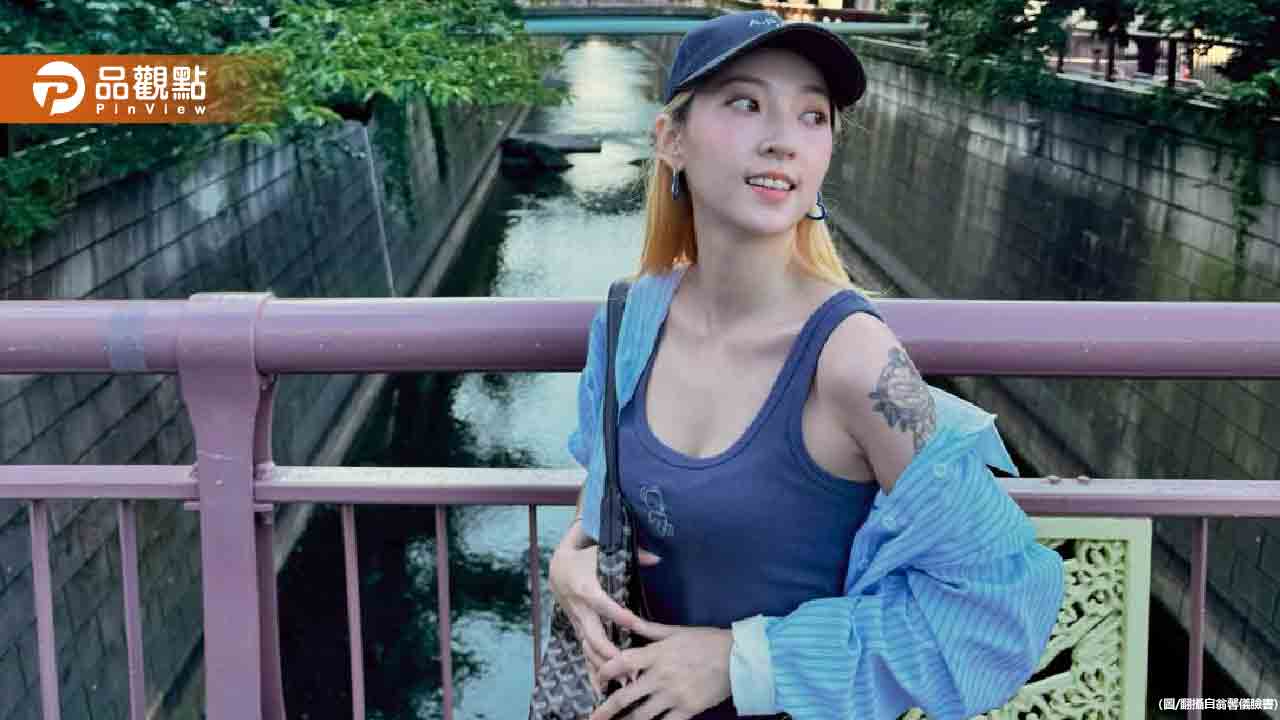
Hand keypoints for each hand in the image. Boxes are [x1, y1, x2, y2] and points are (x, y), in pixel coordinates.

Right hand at [549, 520, 661, 694]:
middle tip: (628, 667)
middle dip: (609, 652)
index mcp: (585, 586)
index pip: (602, 603)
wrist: (557, 564)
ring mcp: (577, 620)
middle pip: (592, 633)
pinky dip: (591, 669)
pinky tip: (599, 688)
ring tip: (622, 681)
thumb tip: (657, 559)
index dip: (617, 614)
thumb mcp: (604, 547)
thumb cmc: (585, 554)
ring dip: (603, 665)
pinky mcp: (577, 627)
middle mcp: (579, 607)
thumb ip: (633, 553)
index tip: (635, 624)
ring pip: (587, 646)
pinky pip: (583, 650)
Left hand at [589, 620, 732, 719]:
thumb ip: (648, 628)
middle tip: (592, 718)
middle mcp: (661, 677)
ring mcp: (673, 696)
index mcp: (657, 654)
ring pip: (641, 716)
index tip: (597, 678)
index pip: (622, 662)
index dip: (604, 671)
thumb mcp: (676, 631)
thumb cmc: (707, 641)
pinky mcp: (687, 710)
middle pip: (624, 697)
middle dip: (605, 710)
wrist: (738, 659)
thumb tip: (626, 618)